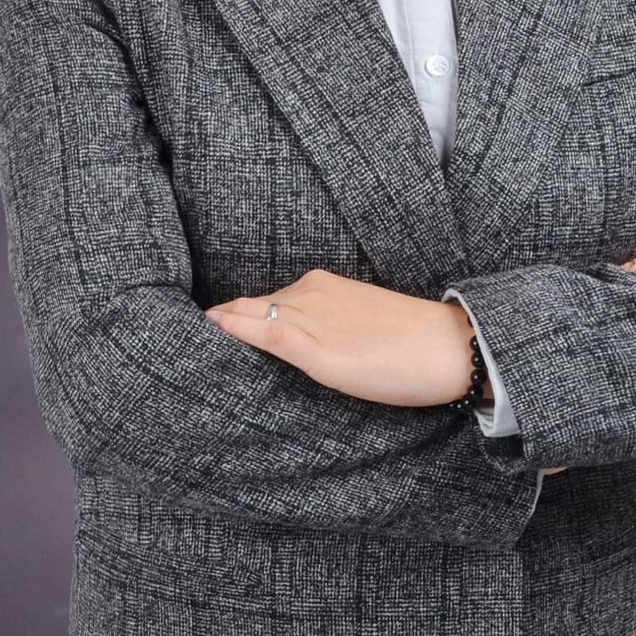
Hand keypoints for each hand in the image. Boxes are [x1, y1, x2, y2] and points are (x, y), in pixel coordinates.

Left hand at [203, 268, 481, 407]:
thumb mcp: (361, 324)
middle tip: (187, 326)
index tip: (210, 321)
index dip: (235, 313)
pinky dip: (238, 330)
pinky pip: (267, 333)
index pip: (267, 299)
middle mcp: (312, 294)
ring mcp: (313, 319)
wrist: (448, 346)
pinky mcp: (318, 349)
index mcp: (322, 286)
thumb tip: (300, 342)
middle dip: (222, 317)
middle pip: (253, 305)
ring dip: (223, 323)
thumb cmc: (412, 340)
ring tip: (189, 332)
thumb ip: (328, 326)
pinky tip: (216, 329)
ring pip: (254, 315)